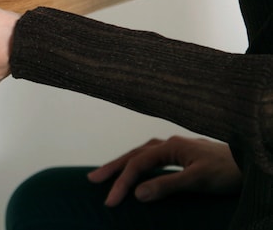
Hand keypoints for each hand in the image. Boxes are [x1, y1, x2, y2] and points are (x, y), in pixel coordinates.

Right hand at [88, 136, 241, 206]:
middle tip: (91, 179)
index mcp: (170, 146)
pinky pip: (154, 158)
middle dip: (113, 167)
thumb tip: (137, 194)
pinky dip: (141, 164)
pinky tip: (140, 171)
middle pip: (134, 154)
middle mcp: (170, 143)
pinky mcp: (186, 156)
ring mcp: (178, 148)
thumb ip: (167, 185)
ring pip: (143, 154)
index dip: (121, 183)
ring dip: (125, 164)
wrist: (253, 163)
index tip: (110, 202)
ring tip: (108, 173)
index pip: (138, 165)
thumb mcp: (198, 180)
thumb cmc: (228, 172)